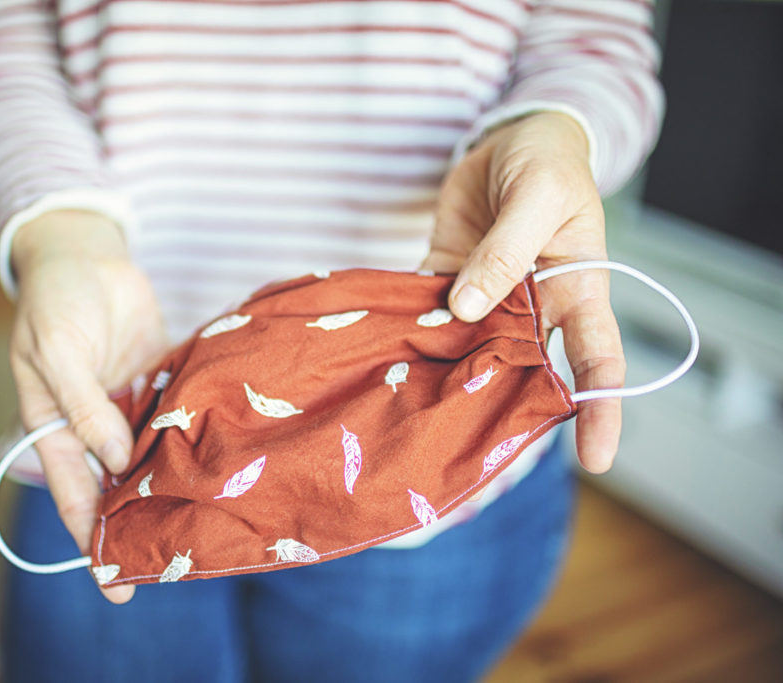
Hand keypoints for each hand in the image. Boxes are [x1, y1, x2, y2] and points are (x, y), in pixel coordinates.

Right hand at [10, 210, 167, 602]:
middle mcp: (92, 426)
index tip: (112, 583)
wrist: (86, 254)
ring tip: (202, 525)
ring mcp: (127, 406)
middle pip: (115, 488)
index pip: (73, 494)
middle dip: (136, 527)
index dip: (91, 540)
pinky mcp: (158, 384)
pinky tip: (221, 463)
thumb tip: (116, 462)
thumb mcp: (57, 352)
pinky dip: (191, 439)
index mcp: (54, 426)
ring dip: (169, 487)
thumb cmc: (57, 301)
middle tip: (168, 568)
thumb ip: (84, 406)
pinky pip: (174, 419)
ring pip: (149, 459)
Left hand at [423, 112, 624, 473]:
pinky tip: (385, 358)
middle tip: (473, 455)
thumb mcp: (536, 197)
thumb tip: (464, 308)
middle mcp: (534, 306)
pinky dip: (410, 334)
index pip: (599, 359)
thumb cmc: (546, 164)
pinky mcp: (446, 281)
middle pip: (526, 371)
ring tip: (417, 420)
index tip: (598, 461)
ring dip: (447, 377)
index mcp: (578, 289)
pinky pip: (430, 315)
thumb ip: (504, 253)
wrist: (508, 138)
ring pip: (471, 349)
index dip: (602, 410)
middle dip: (505, 412)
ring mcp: (488, 298)